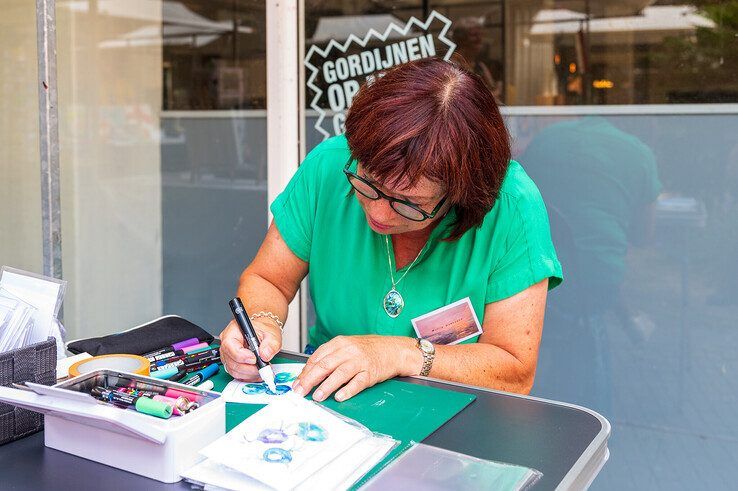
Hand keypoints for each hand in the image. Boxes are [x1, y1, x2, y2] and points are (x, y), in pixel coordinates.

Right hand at [218, 318, 281, 380]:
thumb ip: (271, 344)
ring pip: (233, 370)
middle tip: (262, 368)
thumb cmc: (264, 330)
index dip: (241, 355)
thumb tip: (265, 355)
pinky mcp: (232, 364)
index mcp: (233, 331)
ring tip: (262, 370)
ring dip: (249, 374)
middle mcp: (228, 343)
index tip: (254, 359)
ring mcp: (228, 355)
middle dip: (248, 368)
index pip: (230, 345)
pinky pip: (236, 374)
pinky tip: (257, 373)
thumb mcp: (272, 333)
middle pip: (231, 360)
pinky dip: (248, 376)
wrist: (264, 333)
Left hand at [292, 335, 420, 401]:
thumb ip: (329, 357)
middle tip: (300, 391)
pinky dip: (348, 390)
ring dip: (326, 386)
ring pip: (340, 374)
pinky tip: (339, 397)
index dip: (305, 372)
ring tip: (317, 396)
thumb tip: (308, 373)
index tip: (296, 383)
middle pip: (325, 365)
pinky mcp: (371, 373)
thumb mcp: (347, 347)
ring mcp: (360, 362)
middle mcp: (349, 351)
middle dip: (310, 380)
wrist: (393, 349)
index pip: (317, 357)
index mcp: (339, 343)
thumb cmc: (367, 349)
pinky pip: (358, 382)